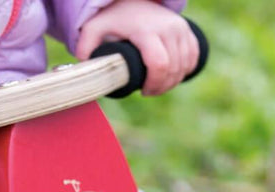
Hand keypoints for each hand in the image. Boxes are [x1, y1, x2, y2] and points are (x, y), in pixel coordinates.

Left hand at [76, 0, 198, 95]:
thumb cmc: (113, 18)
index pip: (159, 64)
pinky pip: (192, 58)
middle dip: (161, 87)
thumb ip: (86, 46)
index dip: (153, 84)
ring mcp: (180, 28)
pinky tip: (172, 76)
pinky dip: (184, 71)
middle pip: (173, 69)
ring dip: (172, 81)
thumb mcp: (95, 28)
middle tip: (148, 91)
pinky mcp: (187, 30)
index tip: (143, 91)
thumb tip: (82, 67)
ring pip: (184, 66)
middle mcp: (168, 28)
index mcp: (146, 30)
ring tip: (157, 85)